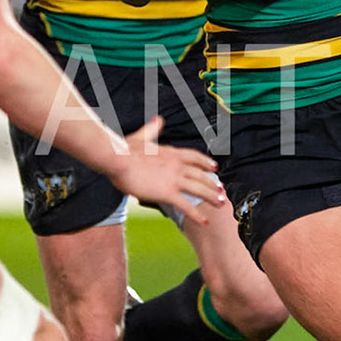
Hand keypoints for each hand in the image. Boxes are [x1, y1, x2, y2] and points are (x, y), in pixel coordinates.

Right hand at [105, 115, 224, 226]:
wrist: (118, 158)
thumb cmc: (124, 149)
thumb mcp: (141, 136)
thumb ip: (152, 130)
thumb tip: (158, 120)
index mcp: (171, 152)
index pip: (194, 157)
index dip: (206, 162)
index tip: (214, 167)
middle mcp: (177, 165)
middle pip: (201, 175)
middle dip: (213, 183)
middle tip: (221, 191)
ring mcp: (174, 179)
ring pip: (199, 189)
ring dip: (212, 197)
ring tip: (220, 204)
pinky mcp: (167, 192)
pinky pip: (186, 205)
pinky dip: (197, 214)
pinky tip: (204, 221)